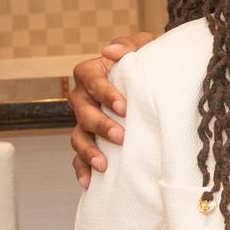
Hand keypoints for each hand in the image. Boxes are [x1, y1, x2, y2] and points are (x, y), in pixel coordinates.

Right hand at [68, 33, 153, 187]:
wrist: (152, 83)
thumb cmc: (146, 64)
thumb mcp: (144, 48)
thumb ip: (130, 46)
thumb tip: (110, 51)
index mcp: (92, 73)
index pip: (91, 79)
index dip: (104, 92)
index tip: (123, 106)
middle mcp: (83, 97)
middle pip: (82, 111)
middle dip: (100, 125)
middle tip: (121, 136)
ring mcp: (84, 121)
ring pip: (78, 136)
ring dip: (88, 150)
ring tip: (103, 165)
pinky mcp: (89, 140)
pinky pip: (78, 157)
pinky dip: (81, 169)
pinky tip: (88, 183)